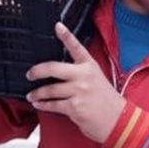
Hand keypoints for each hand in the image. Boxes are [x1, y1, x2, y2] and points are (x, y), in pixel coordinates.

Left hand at [26, 22, 125, 143]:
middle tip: (30, 74)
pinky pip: (53, 104)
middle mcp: (84, 76)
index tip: (58, 26)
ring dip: (37, 93)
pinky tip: (39, 104)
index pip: (76, 47)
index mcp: (89, 66)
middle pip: (53, 68)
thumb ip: (79, 71)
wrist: (118, 120)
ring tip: (31, 95)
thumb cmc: (105, 100)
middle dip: (37, 71)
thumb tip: (56, 70)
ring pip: (50, 89)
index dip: (66, 35)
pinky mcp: (75, 107)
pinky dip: (43, 105)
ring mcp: (79, 91)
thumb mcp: (95, 78)